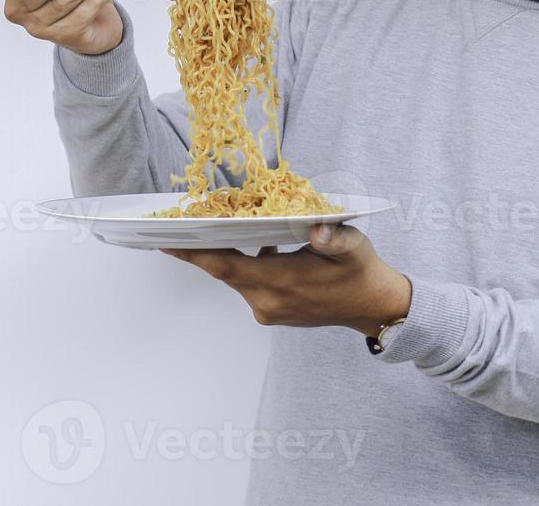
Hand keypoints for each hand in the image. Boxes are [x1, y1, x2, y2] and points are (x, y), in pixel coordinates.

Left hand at [161, 224, 412, 337]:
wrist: (372, 306)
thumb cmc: (360, 272)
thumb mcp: (353, 247)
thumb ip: (334, 237)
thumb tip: (319, 229)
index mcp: (281, 282)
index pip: (225, 267)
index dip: (194, 254)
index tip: (166, 241)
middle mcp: (268, 301)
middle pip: (224, 272)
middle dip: (204, 249)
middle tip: (181, 226)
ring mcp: (269, 310)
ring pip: (238, 278)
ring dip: (230, 256)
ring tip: (222, 229)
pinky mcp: (273, 312)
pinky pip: (251, 284)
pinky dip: (248, 265)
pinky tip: (262, 246)